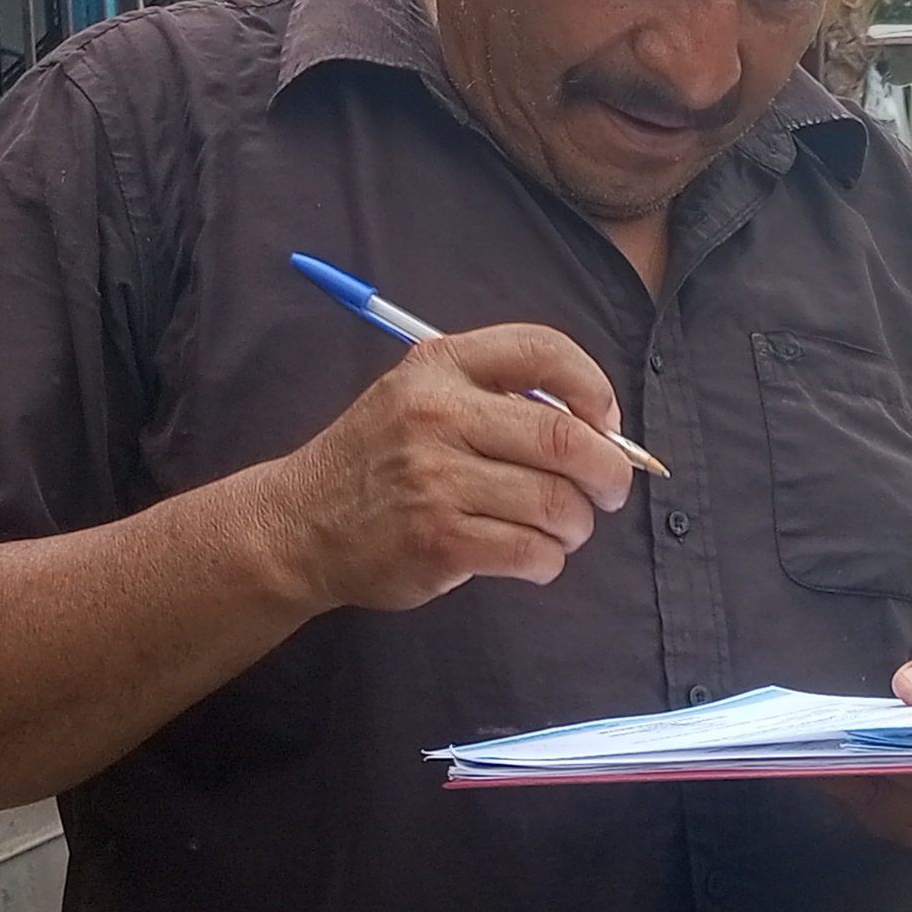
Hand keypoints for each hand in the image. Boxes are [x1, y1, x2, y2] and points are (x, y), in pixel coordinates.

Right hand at [245, 324, 636, 614]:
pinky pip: (532, 552)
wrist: (300, 524)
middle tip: (611, 490)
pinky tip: (534, 558)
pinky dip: (548, 561)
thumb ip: (496, 397)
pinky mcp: (439, 541)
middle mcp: (438, 415)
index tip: (605, 422)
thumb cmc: (378, 461)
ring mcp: (437, 481)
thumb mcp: (419, 396)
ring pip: (556, 504)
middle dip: (608, 472)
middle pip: (565, 440)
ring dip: (577, 525)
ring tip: (563, 529)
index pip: (542, 350)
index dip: (593, 386)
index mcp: (440, 367)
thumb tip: (599, 430)